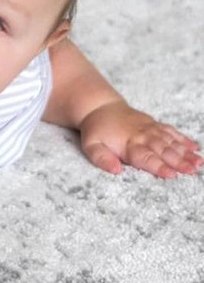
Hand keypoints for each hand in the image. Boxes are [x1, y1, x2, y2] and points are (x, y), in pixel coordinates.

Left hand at [78, 99, 201, 177]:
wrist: (100, 108)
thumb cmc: (96, 131)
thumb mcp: (90, 146)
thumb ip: (101, 158)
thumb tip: (116, 170)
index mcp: (127, 144)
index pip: (145, 157)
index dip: (158, 166)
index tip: (172, 174)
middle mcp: (142, 136)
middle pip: (162, 150)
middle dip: (178, 161)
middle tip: (192, 170)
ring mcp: (150, 129)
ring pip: (170, 141)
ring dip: (185, 152)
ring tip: (199, 162)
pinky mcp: (154, 124)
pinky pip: (171, 131)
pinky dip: (183, 139)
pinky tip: (195, 147)